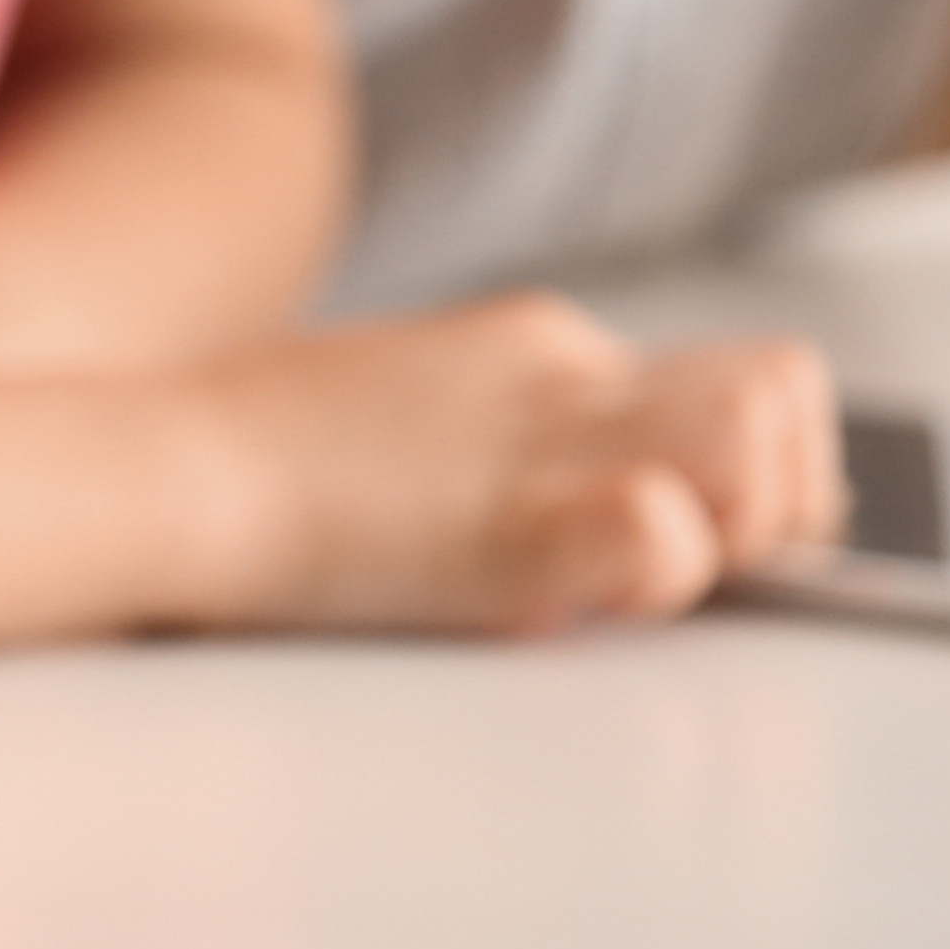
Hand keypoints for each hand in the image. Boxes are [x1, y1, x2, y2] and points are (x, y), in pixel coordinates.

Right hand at [182, 296, 841, 636]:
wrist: (161, 469)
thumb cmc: (259, 461)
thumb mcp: (417, 407)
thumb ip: (515, 430)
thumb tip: (618, 497)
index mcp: (541, 348)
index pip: (747, 379)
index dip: (772, 471)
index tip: (729, 540)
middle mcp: (564, 377)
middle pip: (779, 393)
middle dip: (789, 493)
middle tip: (715, 568)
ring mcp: (537, 449)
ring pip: (755, 441)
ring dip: (742, 523)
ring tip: (655, 581)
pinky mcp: (502, 538)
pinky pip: (653, 532)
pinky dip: (662, 570)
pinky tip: (598, 600)